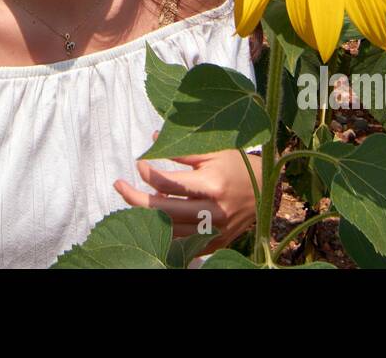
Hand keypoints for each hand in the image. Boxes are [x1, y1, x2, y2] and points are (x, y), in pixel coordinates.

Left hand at [113, 130, 260, 256]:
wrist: (266, 191)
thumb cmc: (237, 165)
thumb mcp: (213, 151)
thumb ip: (183, 150)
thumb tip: (154, 140)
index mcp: (211, 185)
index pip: (167, 184)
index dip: (147, 172)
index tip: (140, 163)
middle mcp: (211, 212)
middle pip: (162, 211)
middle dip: (134, 198)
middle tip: (118, 185)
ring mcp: (213, 231)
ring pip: (168, 231)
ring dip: (145, 217)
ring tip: (132, 202)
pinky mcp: (214, 243)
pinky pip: (181, 244)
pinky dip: (163, 234)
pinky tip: (152, 220)